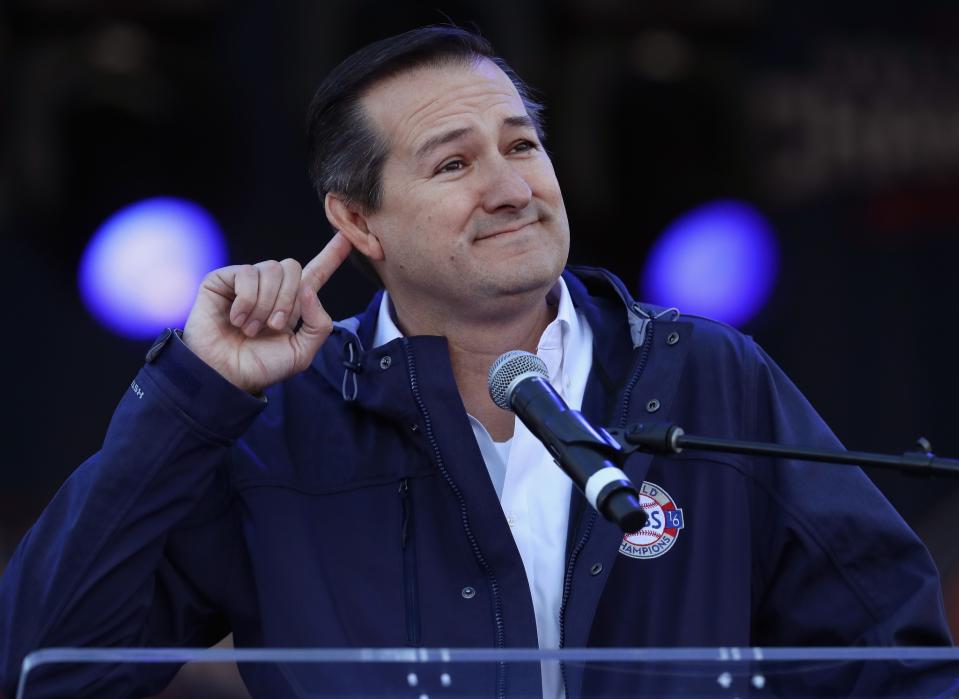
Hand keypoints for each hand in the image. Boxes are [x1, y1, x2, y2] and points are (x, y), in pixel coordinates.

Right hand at [182, 232, 353, 394]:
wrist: (225, 377)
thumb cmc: (261, 367)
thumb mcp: (301, 352)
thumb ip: (317, 324)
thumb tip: (310, 291)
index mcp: (294, 303)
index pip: (316, 272)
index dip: (332, 255)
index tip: (348, 237)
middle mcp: (271, 288)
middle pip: (292, 267)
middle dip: (287, 299)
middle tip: (273, 326)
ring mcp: (246, 282)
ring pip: (271, 270)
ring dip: (265, 304)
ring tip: (251, 328)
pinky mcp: (222, 280)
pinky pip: (246, 273)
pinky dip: (246, 300)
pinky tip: (236, 319)